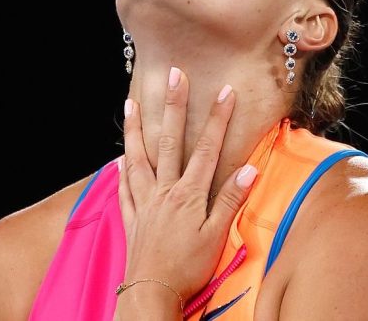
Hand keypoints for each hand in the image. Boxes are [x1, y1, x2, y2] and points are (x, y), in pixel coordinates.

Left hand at [117, 68, 258, 310]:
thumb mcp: (216, 236)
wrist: (152, 292)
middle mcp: (163, 191)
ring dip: (136, 128)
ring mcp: (145, 202)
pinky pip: (125, 187)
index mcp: (188, 194)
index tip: (224, 91)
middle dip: (174, 106)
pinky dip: (122, 169)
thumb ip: (230, 200)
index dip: (218, 119)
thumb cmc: (188, 268)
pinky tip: (119, 158)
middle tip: (174, 75)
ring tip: (132, 103)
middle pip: (169, 141)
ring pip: (139, 157)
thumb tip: (248, 168)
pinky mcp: (132, 218)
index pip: (207, 149)